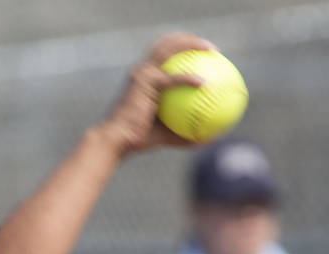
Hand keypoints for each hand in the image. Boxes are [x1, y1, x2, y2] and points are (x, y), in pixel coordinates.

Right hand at [96, 32, 216, 156]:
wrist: (117, 139)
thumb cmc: (139, 139)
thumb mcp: (167, 135)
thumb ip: (187, 134)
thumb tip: (209, 139)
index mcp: (145, 77)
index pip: (163, 52)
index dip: (182, 47)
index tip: (203, 53)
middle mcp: (142, 70)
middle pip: (166, 42)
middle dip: (188, 38)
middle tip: (210, 47)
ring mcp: (142, 74)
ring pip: (168, 49)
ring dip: (189, 44)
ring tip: (210, 49)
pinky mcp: (144, 83)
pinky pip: (171, 78)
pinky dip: (187, 78)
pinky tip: (203, 82)